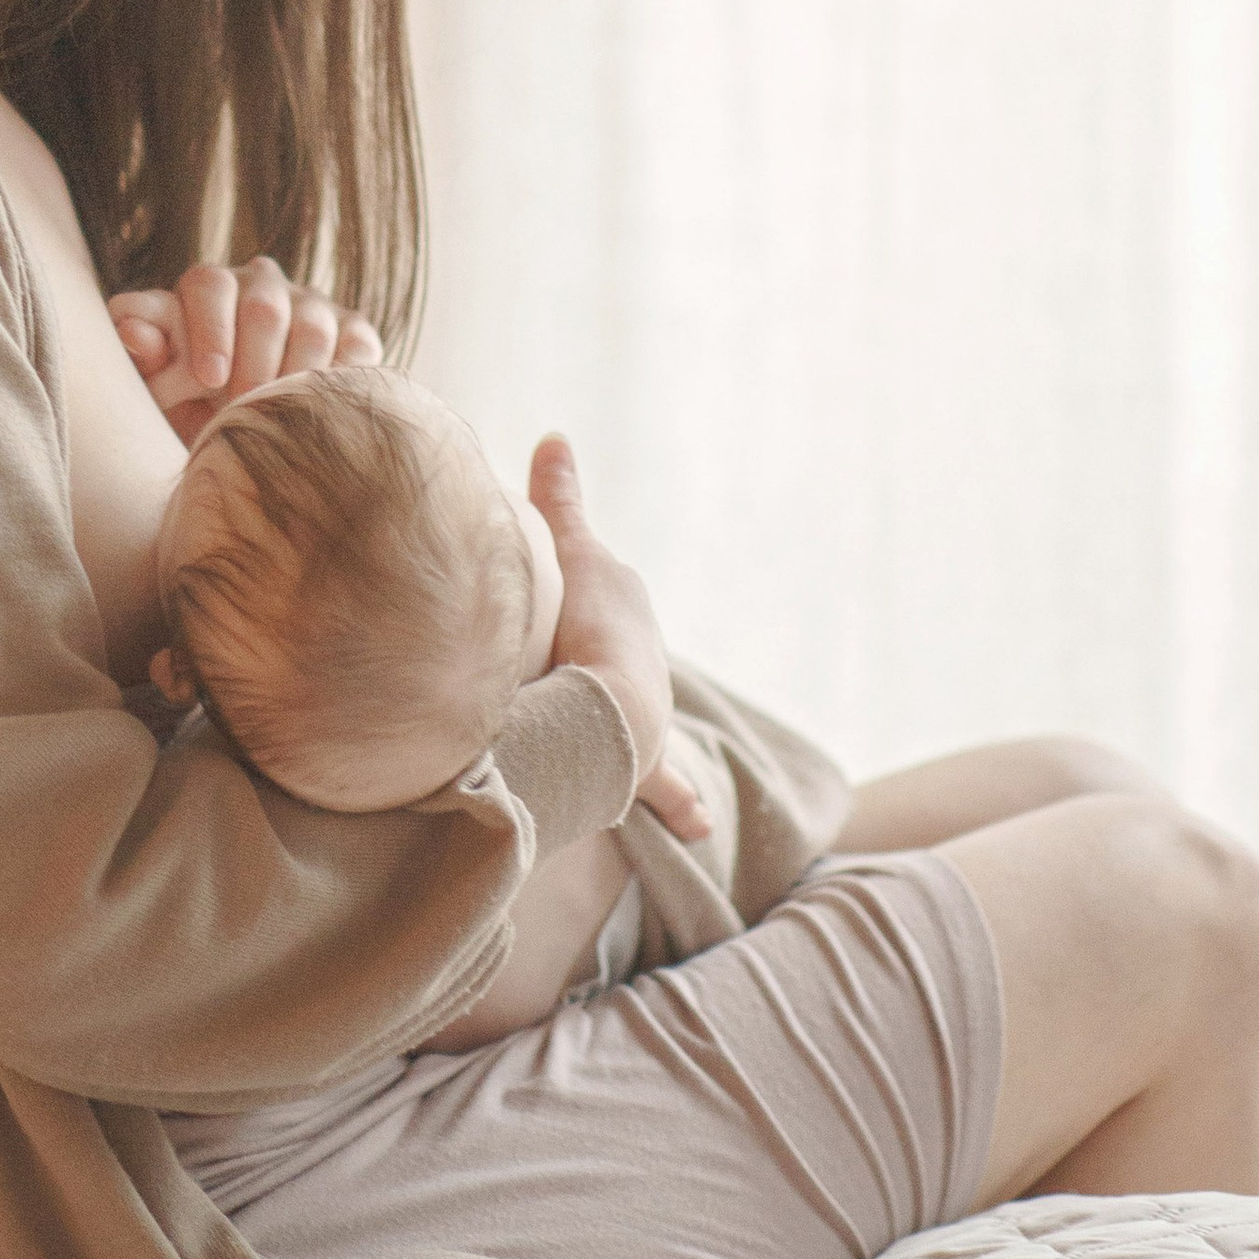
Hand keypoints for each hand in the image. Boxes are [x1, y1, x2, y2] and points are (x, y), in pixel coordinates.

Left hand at [108, 258, 383, 445]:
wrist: (253, 434)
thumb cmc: (193, 405)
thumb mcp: (162, 387)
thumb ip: (145, 357)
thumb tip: (128, 329)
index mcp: (209, 287)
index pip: (210, 285)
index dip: (210, 329)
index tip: (209, 379)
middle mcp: (260, 283)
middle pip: (263, 307)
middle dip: (252, 365)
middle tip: (242, 407)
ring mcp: (310, 303)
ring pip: (311, 326)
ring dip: (293, 377)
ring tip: (278, 414)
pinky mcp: (352, 328)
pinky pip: (355, 342)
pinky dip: (339, 376)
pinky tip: (319, 404)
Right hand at [526, 433, 712, 844]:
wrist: (611, 705)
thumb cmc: (586, 628)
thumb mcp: (570, 553)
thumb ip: (558, 501)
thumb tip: (555, 436)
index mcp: (623, 617)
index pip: (611, 606)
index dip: (597, 609)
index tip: (593, 618)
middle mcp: (644, 666)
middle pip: (631, 668)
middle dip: (627, 676)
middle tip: (602, 683)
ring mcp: (648, 717)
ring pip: (653, 730)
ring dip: (653, 747)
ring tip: (643, 763)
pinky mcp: (645, 769)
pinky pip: (672, 791)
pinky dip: (685, 802)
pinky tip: (703, 822)